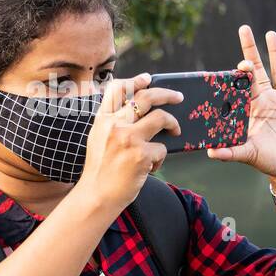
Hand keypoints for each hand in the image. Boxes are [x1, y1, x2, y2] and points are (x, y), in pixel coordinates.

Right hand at [76, 74, 181, 213]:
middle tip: (178, 97)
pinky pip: (162, 148)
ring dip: (173, 124)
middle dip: (167, 94)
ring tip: (176, 131)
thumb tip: (139, 109)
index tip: (148, 79)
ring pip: (161, 118)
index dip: (135, 80)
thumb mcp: (99, 139)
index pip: (118, 88)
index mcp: (103, 119)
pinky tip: (151, 168)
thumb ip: (113, 123)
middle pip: (146, 97)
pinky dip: (160, 158)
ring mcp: (128, 139)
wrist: (97, 196)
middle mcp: (115, 125)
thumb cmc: (100, 170)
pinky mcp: (141, 155)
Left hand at [206, 25, 275, 193]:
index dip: (239, 74)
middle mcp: (266, 100)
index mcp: (251, 108)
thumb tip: (211, 153)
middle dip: (250, 50)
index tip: (240, 65)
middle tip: (244, 29)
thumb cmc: (267, 161)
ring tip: (270, 33)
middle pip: (257, 70)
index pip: (242, 85)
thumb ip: (231, 152)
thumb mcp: (248, 155)